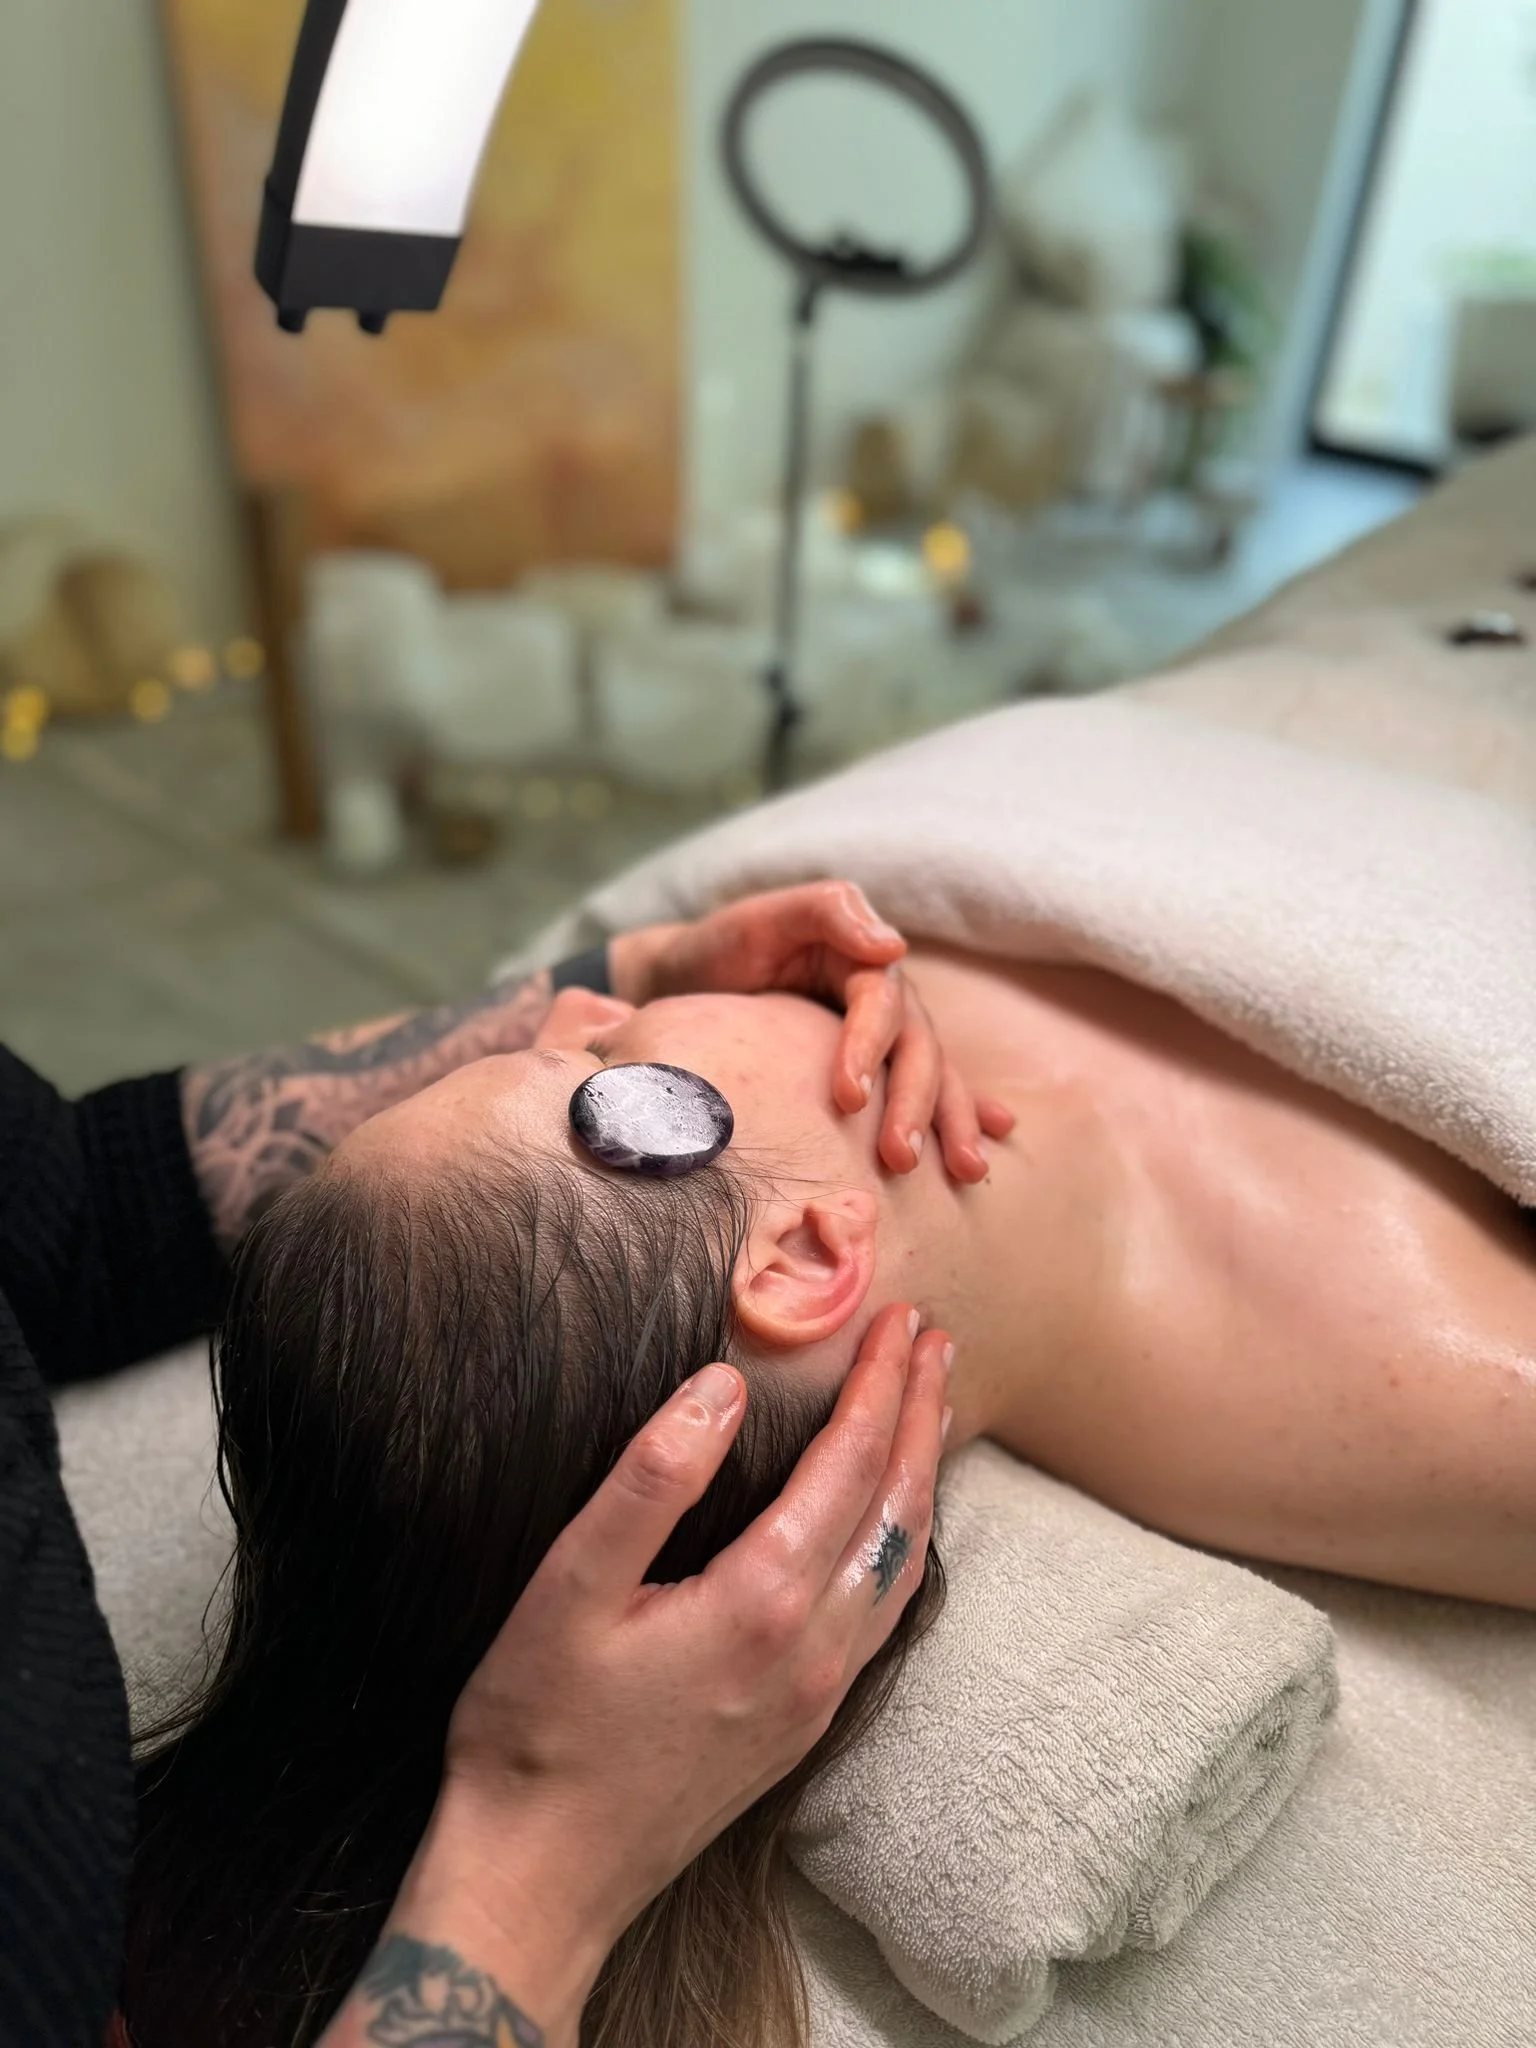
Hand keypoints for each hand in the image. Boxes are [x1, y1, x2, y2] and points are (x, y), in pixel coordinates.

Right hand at [431, 1303, 949, 1973]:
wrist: (540, 1882)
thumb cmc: (538, 1730)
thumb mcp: (568, 1588)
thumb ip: (651, 1479)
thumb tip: (722, 1388)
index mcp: (760, 1601)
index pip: (847, 1466)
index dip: (877, 1387)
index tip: (900, 1321)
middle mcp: (812, 1649)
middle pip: (896, 1509)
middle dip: (918, 1417)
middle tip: (935, 1341)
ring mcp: (817, 1695)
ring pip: (904, 1565)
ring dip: (922, 1477)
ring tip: (930, 1412)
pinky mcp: (805, 1727)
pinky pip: (885, 1614)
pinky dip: (904, 1543)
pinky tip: (892, 1524)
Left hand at [609, 882, 1013, 1181]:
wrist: (693, 981)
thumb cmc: (723, 949)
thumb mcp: (761, 918)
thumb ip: (825, 913)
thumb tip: (893, 947)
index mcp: (862, 957)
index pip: (880, 1005)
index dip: (869, 1049)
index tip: (849, 1100)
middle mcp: (887, 994)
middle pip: (917, 1046)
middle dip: (916, 1103)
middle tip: (901, 1158)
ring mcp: (888, 1031)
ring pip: (933, 1073)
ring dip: (952, 1121)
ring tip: (967, 1170)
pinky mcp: (880, 1062)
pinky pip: (927, 1087)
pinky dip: (963, 1112)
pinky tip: (985, 1144)